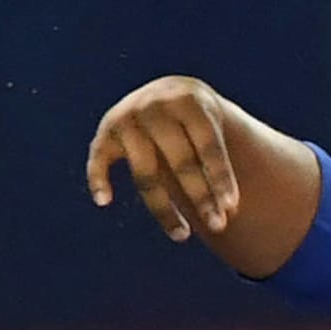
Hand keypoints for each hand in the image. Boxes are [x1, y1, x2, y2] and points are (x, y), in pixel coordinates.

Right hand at [86, 75, 239, 241]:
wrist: (167, 93)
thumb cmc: (199, 121)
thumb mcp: (212, 122)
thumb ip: (216, 156)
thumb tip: (232, 210)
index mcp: (188, 101)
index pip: (207, 144)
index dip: (220, 177)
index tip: (232, 207)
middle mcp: (155, 107)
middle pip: (180, 161)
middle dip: (201, 196)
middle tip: (218, 226)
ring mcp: (126, 120)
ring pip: (146, 174)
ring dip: (165, 209)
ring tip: (183, 236)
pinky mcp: (104, 136)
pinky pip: (98, 161)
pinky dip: (98, 179)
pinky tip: (104, 201)